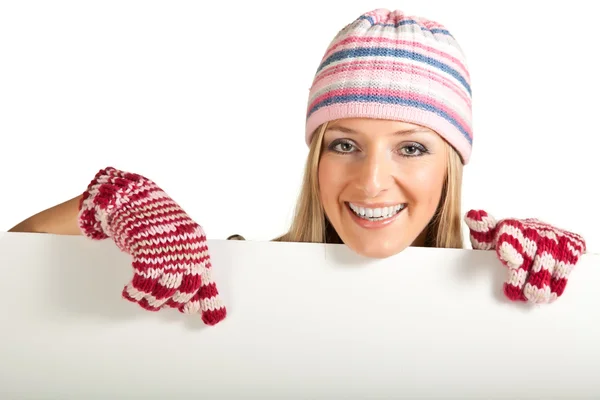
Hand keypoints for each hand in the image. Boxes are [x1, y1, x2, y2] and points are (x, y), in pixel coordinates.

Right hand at [78, 167, 225, 324]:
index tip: (213, 319)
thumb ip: (188, 260)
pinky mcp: (146, 253)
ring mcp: (168, 252)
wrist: (132, 197)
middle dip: (175, 302)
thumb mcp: (179, 237)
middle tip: (163, 303)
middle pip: (186, 289)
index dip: (210, 302)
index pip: (207, 279)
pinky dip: (135, 293)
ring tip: (145, 299)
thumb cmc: (155, 219)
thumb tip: (194, 295)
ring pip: (164, 291)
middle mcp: (187, 250)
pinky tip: (130, 292)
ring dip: (152, 301)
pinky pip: (143, 285)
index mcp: (198, 245)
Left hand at [464, 209, 585, 303]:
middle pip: (530, 255)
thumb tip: (472, 216)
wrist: (534, 238)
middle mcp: (534, 229)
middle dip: (522, 277)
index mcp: (511, 227)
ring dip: (541, 284)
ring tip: (532, 297)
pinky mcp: (571, 245)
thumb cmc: (504, 243)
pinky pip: (566, 266)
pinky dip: (558, 283)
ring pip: (549, 263)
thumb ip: (480, 231)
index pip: (510, 236)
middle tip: (514, 294)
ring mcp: (553, 236)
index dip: (510, 247)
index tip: (509, 259)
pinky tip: (550, 293)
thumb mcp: (488, 240)